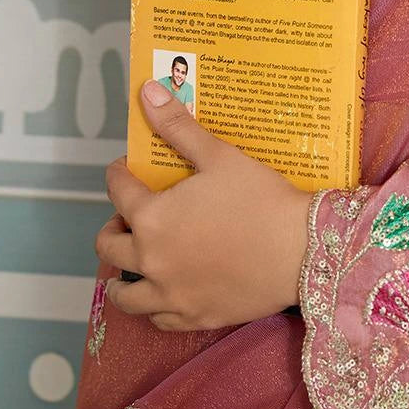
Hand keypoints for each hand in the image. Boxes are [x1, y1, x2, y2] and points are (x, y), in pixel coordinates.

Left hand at [96, 79, 313, 330]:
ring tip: (134, 259)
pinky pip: (155, 317)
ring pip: (124, 293)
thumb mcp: (218, 156)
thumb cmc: (259, 198)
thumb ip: (178, 126)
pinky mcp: (192, 317)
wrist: (300, 251)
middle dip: (113, 224)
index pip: (118, 191)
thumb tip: (147, 91)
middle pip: (109, 244)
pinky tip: (165, 288)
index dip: (118, 173)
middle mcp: (151, 261)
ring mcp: (170, 296)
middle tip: (131, 214)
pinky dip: (152, 303)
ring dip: (121, 274)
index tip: (125, 167)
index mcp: (152, 218)